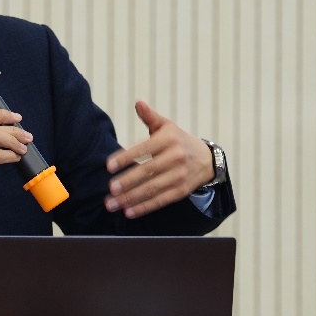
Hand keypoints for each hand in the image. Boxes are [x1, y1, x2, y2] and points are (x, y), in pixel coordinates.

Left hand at [104, 100, 213, 218]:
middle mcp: (176, 157)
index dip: (126, 158)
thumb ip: (150, 117)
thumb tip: (138, 103)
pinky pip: (160, 200)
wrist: (207, 159)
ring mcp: (179, 176)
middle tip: (110, 189)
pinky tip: (128, 212)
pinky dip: (144, 208)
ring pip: (152, 189)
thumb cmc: (178, 140)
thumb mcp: (167, 126)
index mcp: (169, 139)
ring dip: (131, 198)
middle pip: (147, 171)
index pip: (144, 149)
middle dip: (127, 181)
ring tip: (112, 204)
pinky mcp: (181, 191)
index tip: (109, 166)